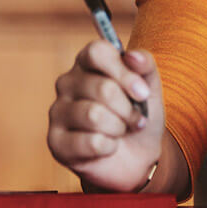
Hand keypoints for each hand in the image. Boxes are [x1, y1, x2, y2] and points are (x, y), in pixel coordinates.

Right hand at [47, 42, 163, 191]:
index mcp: (88, 63)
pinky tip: (108, 146)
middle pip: (103, 88)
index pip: (97, 52)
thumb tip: (132, 56)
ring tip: (121, 130)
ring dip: (119, 127)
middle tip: (135, 118)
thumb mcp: (150, 87)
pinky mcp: (56, 141)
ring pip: (94, 115)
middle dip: (128, 108)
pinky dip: (110, 147)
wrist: (137, 155)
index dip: (124, 72)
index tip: (142, 92)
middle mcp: (67, 83)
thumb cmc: (139, 114)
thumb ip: (145, 65)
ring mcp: (57, 112)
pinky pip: (92, 142)